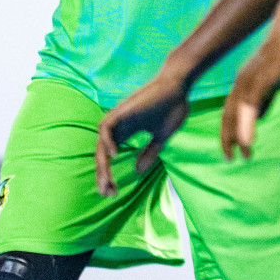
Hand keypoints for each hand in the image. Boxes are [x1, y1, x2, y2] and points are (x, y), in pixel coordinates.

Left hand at [94, 72, 191, 195]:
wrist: (179, 86)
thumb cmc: (172, 107)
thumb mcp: (161, 136)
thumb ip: (150, 152)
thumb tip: (137, 170)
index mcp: (127, 132)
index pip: (109, 156)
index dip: (108, 174)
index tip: (112, 192)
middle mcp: (119, 126)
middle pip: (102, 152)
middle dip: (102, 174)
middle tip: (107, 193)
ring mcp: (120, 118)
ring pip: (101, 142)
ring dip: (102, 163)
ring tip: (108, 181)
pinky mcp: (123, 111)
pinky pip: (106, 127)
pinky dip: (108, 141)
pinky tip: (114, 155)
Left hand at [220, 22, 279, 160]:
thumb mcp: (273, 80)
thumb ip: (266, 97)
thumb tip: (260, 116)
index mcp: (244, 81)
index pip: (229, 110)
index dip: (228, 130)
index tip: (230, 148)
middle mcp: (242, 81)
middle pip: (227, 114)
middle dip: (226, 137)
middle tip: (229, 158)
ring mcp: (249, 81)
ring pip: (236, 113)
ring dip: (235, 136)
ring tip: (238, 155)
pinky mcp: (261, 80)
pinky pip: (250, 107)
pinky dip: (246, 125)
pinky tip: (247, 142)